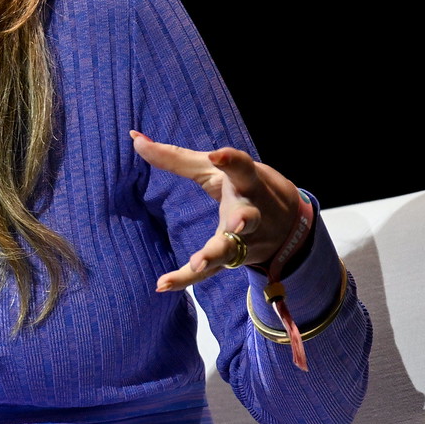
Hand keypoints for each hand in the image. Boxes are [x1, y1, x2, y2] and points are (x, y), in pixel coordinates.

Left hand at [132, 130, 304, 291]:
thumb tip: (134, 139)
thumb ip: (175, 157)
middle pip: (249, 217)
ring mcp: (248, 240)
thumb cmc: (243, 187)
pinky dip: (187, 279)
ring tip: (198, 262)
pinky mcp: (236, 259)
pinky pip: (211, 272)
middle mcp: (253, 213)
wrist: (290, 224)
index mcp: (249, 183)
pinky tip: (163, 284)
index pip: (243, 170)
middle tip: (237, 223)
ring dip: (216, 255)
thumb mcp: (215, 170)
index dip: (232, 161)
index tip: (217, 154)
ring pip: (233, 250)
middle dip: (244, 220)